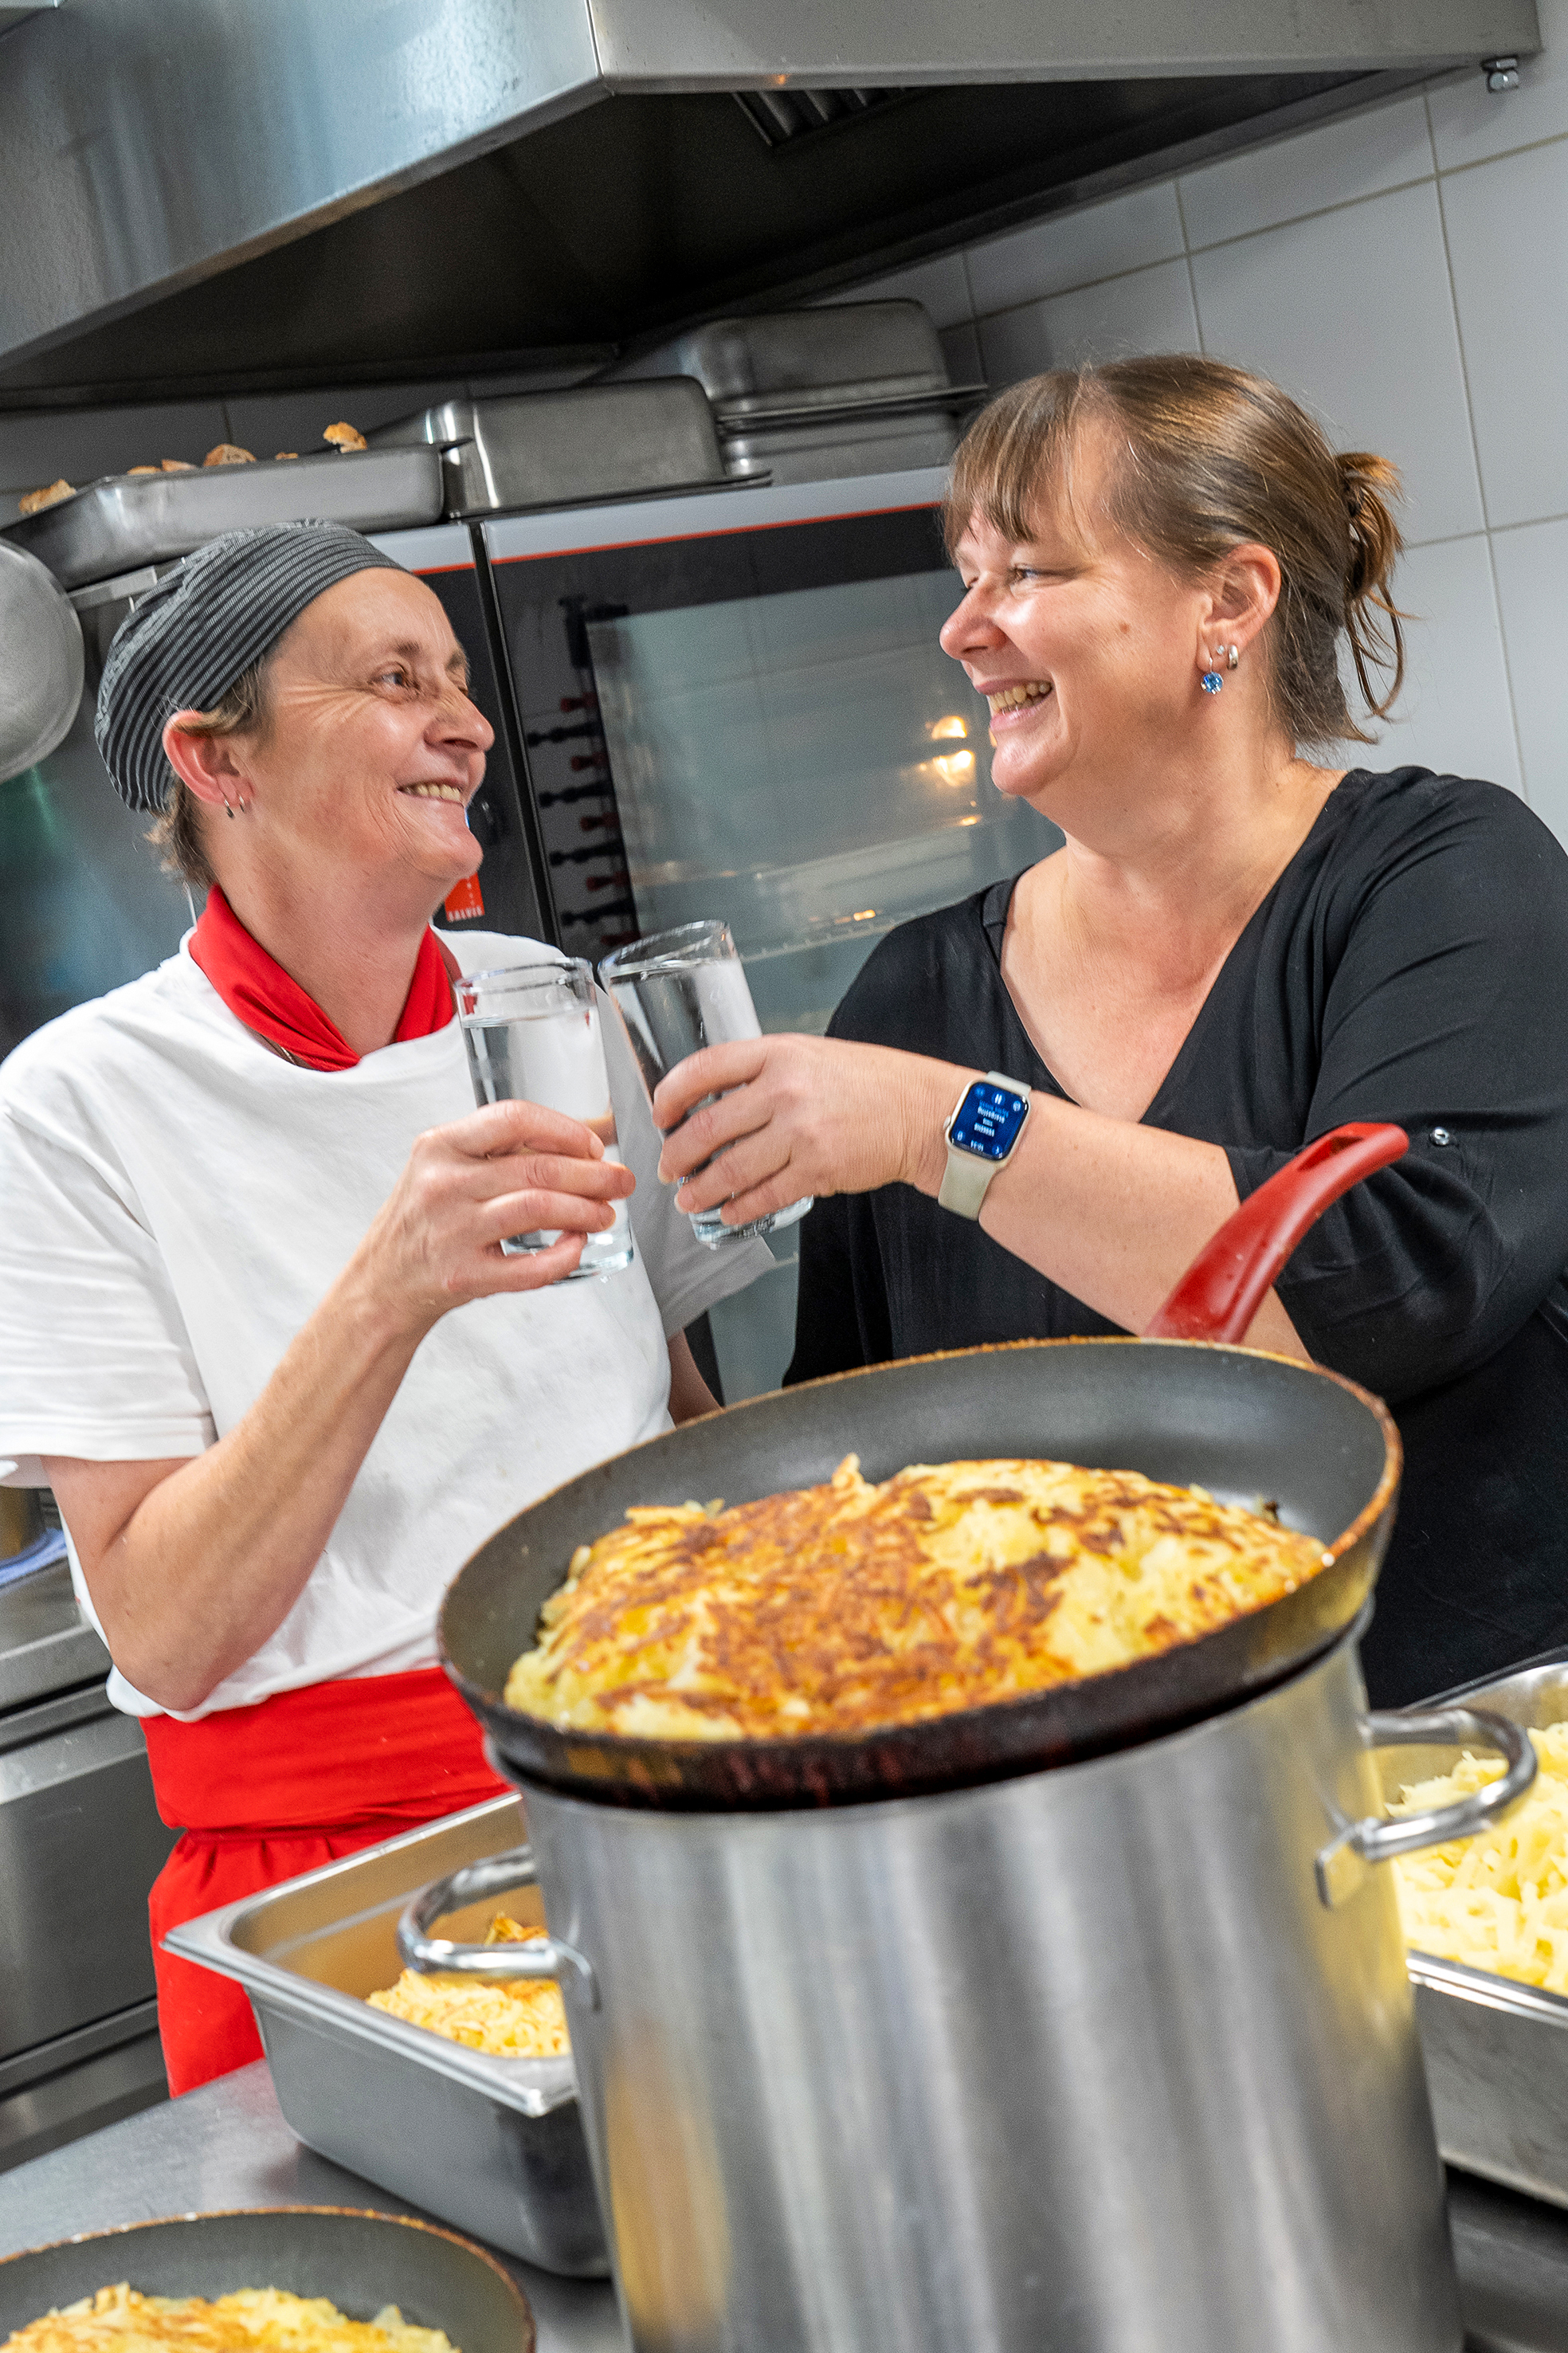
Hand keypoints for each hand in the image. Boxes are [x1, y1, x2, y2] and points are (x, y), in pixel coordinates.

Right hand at [353, 1097, 635, 1335]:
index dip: (565, 1129)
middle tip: (620, 1181)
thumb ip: (505, 1150)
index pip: (514, 1118)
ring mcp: (452, 1232)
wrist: (381, 1282)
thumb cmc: (424, 1220)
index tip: (593, 1145)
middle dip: (593, 1174)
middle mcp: (442, 1184)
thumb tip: (592, 1134)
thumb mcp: (447, 1168)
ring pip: (538, 1208)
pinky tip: (578, 1245)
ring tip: (604, 1213)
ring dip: (585, 1210)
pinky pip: (530, 1266)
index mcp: (439, 1146)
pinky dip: (564, 1255)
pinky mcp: (464, 1276)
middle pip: (537, 1167)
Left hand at [651, 1035, 962, 1228]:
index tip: (659, 1115)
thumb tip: (713, 1101)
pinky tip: (728, 1212)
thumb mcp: (810, 1055)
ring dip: (701, 1190)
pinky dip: (738, 1208)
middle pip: (706, 1128)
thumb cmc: (871, 1083)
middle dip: (676, 1155)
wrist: (923, 1113)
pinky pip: (763, 1196)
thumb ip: (763, 1071)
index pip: (703, 1070)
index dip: (669, 1096)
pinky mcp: (817, 1170)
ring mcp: (800, 1133)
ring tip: (689, 1198)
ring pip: (729, 1170)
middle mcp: (784, 1091)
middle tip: (668, 1168)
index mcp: (778, 1054)